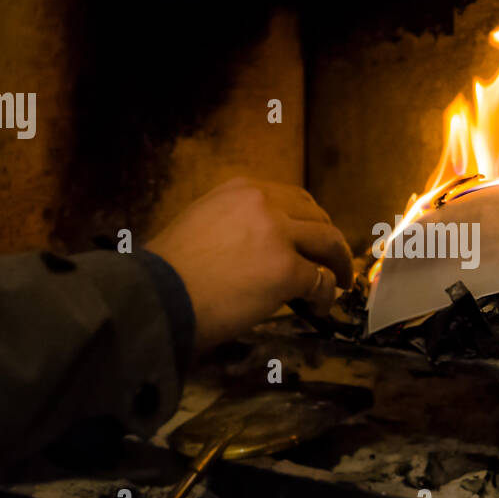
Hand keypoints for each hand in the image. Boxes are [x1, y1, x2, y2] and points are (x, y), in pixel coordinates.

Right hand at [145, 177, 352, 352]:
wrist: (158, 297)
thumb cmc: (168, 273)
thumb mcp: (200, 224)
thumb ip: (235, 225)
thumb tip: (259, 249)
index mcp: (240, 190)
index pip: (290, 198)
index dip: (307, 221)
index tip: (312, 238)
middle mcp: (263, 202)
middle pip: (316, 215)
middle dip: (328, 239)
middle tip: (332, 261)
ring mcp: (278, 234)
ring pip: (328, 242)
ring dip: (338, 264)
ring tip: (339, 283)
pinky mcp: (287, 269)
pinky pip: (320, 281)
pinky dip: (326, 296)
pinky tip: (319, 307)